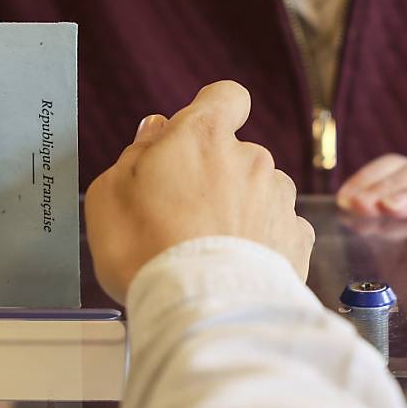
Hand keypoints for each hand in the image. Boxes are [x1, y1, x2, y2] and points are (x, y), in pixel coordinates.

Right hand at [85, 81, 314, 304]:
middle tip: (181, 215)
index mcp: (203, 136)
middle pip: (237, 153)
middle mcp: (251, 158)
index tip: (194, 137)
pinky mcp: (297, 240)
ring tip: (210, 249)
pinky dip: (262, 243)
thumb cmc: (144, 248)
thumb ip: (136, 154)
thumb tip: (155, 133)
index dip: (211, 112)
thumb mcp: (109, 193)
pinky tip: (236, 266)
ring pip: (260, 192)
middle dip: (216, 175)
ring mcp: (278, 199)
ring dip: (241, 209)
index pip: (225, 97)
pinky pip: (279, 230)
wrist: (200, 310)